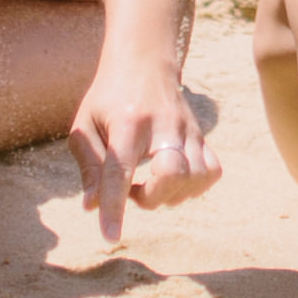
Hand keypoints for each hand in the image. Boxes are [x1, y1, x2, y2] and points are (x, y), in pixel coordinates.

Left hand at [67, 53, 219, 243]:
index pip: (119, 170)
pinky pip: (212, 172)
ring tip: (152, 185)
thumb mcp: (85, 126)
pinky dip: (194, 187)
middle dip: (151, 198)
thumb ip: (89, 167)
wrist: (144, 61)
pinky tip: (174, 181)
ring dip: (171, 196)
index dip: (114, 207)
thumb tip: (92, 207)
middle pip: (172, 174)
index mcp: (127, 123)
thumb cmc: (108, 98)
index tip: (109, 236)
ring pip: (196, 177)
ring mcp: (188, 129)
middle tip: (133, 190)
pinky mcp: (201, 135)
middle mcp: (162, 125)